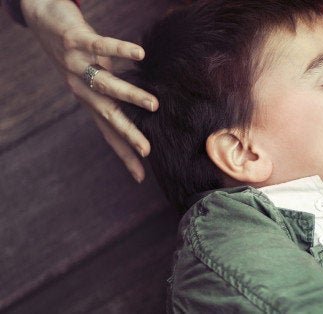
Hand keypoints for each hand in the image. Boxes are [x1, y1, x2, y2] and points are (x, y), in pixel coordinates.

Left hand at [21, 0, 157, 181]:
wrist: (41, 19)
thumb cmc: (77, 50)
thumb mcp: (95, 74)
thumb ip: (113, 89)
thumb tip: (141, 105)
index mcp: (86, 99)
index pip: (107, 132)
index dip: (123, 155)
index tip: (140, 176)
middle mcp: (79, 86)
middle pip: (107, 115)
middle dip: (127, 134)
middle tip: (147, 150)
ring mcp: (76, 64)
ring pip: (106, 84)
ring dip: (130, 96)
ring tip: (153, 105)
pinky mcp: (75, 39)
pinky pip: (100, 46)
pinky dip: (120, 50)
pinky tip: (140, 54)